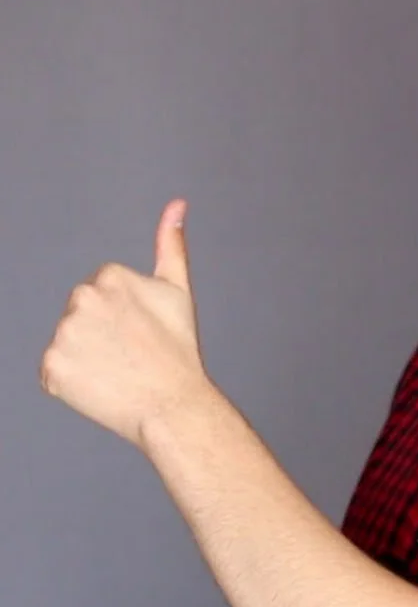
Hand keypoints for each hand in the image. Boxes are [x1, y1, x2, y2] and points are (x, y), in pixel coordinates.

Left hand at [40, 199, 215, 448]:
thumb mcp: (178, 289)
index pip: (102, 291)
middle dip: (101, 330)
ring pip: (69, 341)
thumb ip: (171, 243)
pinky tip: (101, 384)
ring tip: (118, 368)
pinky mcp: (51, 367)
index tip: (142, 330)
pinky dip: (73, 381)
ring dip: (87, 354)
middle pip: (81, 313)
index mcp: (110, 276)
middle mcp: (82, 299)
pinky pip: (56, 371)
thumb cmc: (179, 348)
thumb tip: (177, 204)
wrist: (173, 402)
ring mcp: (64, 335)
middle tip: (131, 350)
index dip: (124, 314)